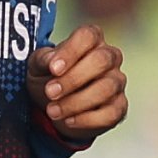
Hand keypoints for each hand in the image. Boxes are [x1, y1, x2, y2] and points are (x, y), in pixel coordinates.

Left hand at [35, 24, 125, 140]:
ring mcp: (117, 82)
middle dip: (73, 79)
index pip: (88, 36)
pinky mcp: (119, 107)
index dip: (71, 52)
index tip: (53, 69)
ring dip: (76, 102)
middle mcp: (110, 57)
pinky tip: (69, 120)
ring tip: (52, 111)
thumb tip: (51, 62)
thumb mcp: (38, 66)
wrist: (54, 106)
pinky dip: (87, 120)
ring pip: (106, 88)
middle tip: (50, 92)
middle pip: (101, 60)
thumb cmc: (49, 77)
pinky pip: (111, 113)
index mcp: (91, 39)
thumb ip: (43, 60)